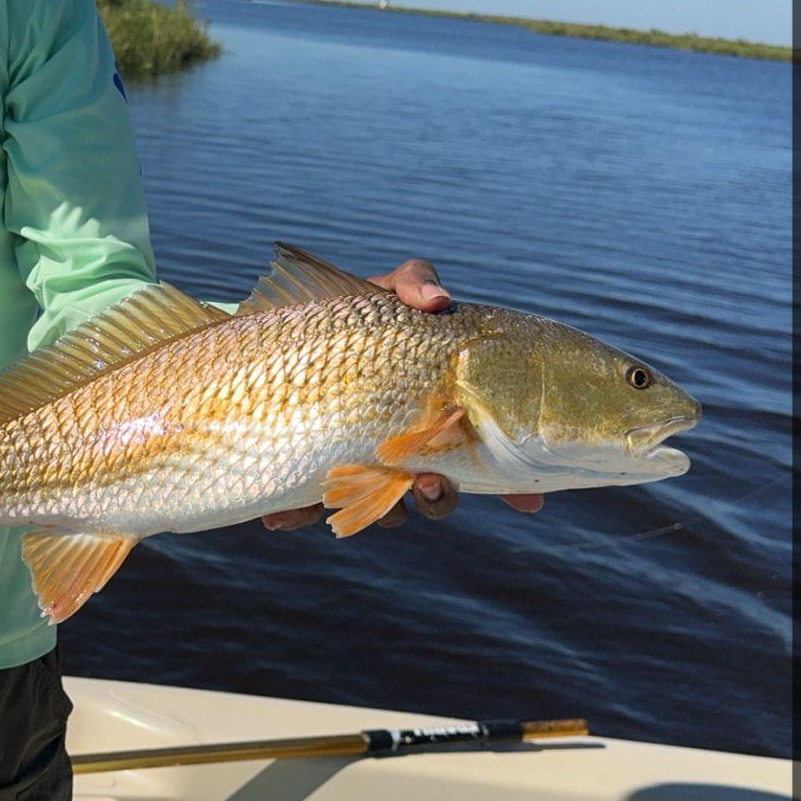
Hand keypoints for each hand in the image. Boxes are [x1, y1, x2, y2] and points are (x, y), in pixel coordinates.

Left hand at [260, 258, 544, 531]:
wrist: (274, 337)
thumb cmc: (342, 319)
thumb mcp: (381, 294)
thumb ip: (413, 285)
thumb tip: (437, 301)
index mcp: (432, 416)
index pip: (481, 454)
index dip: (509, 485)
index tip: (527, 501)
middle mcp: (400, 449)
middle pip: (437, 491)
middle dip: (440, 496)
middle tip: (432, 483)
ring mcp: (354, 468)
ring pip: (383, 510)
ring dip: (380, 511)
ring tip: (375, 497)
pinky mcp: (301, 480)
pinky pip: (303, 511)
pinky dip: (294, 514)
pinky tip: (282, 514)